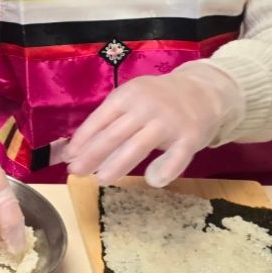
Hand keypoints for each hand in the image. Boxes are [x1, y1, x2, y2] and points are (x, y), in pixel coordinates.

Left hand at [64, 62, 243, 186]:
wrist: (204, 91)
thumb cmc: (158, 100)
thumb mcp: (131, 100)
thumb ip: (108, 121)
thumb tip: (74, 150)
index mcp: (127, 95)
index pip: (99, 119)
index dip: (81, 140)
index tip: (68, 157)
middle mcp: (146, 106)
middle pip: (114, 134)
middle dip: (92, 155)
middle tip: (76, 172)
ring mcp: (169, 121)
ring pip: (138, 146)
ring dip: (117, 164)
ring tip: (101, 179)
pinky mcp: (190, 136)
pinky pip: (176, 156)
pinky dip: (165, 169)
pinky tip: (153, 181)